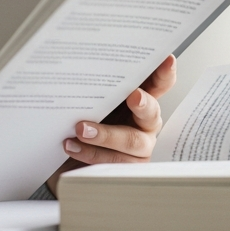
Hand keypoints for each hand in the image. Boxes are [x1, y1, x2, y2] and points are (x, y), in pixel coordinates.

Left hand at [46, 54, 176, 193]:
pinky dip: (90, 153)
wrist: (61, 159)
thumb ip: (94, 88)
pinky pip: (112, 163)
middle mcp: (144, 124)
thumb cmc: (81, 123)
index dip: (165, 74)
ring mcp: (138, 149)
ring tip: (81, 129)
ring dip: (106, 135)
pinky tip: (71, 145)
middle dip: (143, 104)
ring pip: (131, 142)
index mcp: (140, 101)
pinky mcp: (125, 170)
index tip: (167, 60)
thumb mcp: (87, 102)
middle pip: (151, 113)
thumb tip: (85, 63)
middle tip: (134, 96)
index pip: (158, 84)